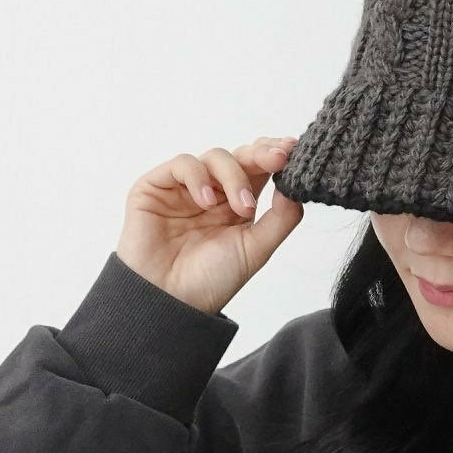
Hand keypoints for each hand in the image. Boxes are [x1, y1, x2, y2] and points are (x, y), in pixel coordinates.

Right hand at [116, 135, 305, 314]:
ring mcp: (185, 187)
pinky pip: (182, 164)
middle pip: (241, 156)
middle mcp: (213, 191)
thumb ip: (281, 218)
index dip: (275, 154)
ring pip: (216, 156)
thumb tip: (295, 186)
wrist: (170, 301)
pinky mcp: (156, 186)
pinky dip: (198, 177)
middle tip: (279, 160)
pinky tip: (206, 202)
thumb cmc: (211, 279)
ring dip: (234, 176)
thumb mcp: (257, 249)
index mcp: (238, 203)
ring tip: (241, 208)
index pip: (260, 168)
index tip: (294, 151)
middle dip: (262, 155)